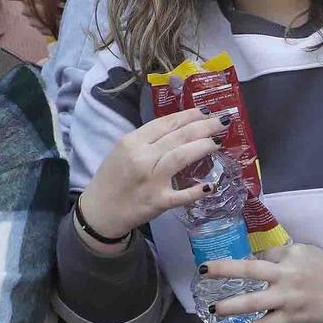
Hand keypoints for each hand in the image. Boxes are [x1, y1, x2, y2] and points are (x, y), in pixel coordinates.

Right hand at [77, 110, 230, 243]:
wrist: (99, 212)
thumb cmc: (112, 179)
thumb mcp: (123, 151)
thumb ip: (148, 140)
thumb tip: (181, 128)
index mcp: (132, 142)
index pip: (166, 123)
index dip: (189, 115)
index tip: (205, 111)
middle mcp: (142, 158)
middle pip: (179, 136)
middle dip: (204, 126)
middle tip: (223, 121)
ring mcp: (151, 180)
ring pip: (181, 157)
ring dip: (203, 147)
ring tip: (218, 142)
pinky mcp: (158, 202)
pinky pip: (182, 195)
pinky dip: (197, 190)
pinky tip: (211, 185)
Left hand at [205, 242, 322, 322]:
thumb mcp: (306, 253)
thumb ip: (282, 256)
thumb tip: (258, 261)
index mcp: (290, 255)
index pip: (260, 257)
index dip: (243, 262)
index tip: (225, 267)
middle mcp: (287, 274)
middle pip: (250, 271)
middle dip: (224, 270)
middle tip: (203, 272)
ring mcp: (288, 297)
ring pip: (255, 301)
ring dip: (232, 305)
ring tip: (213, 310)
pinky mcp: (293, 316)